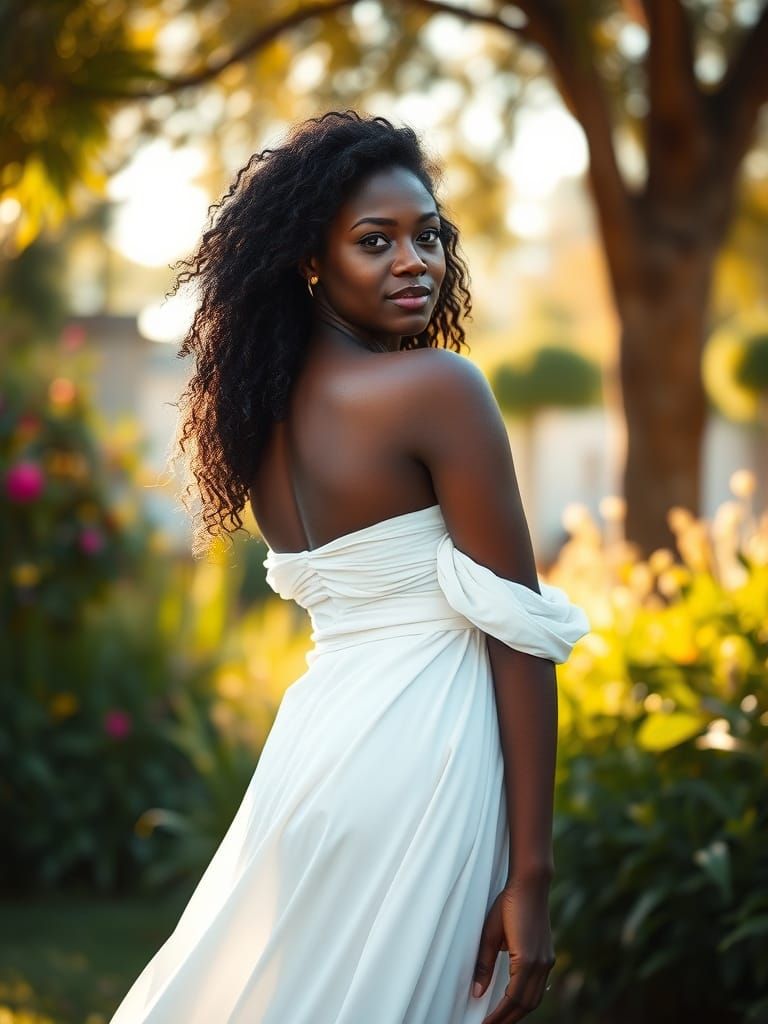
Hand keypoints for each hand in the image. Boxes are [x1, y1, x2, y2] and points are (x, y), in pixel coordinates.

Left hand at [472, 878, 554, 1023]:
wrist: (531, 885)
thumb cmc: (508, 904)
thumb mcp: (489, 933)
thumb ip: (484, 965)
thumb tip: (477, 993)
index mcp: (526, 961)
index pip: (512, 1000)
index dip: (498, 1017)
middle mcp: (541, 965)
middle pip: (526, 1005)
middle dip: (508, 1019)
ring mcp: (547, 961)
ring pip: (535, 998)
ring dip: (519, 1011)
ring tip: (501, 1018)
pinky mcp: (548, 956)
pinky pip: (539, 986)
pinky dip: (527, 999)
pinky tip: (517, 1001)